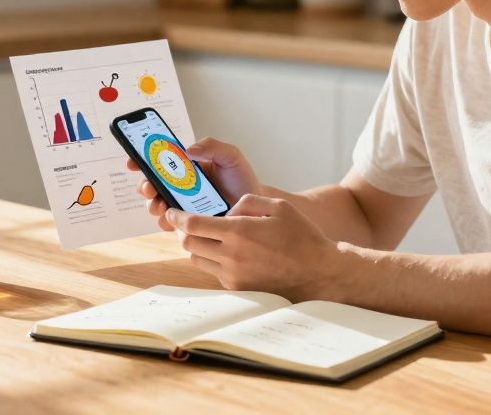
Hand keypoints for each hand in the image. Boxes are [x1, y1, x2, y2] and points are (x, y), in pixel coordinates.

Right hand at [125, 137, 263, 231]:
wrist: (254, 207)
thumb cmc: (241, 179)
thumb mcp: (230, 156)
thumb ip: (211, 146)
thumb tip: (188, 149)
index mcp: (185, 166)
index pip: (157, 161)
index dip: (140, 160)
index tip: (133, 162)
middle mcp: (178, 186)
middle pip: (150, 185)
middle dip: (145, 186)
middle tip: (149, 188)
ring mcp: (181, 205)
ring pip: (156, 206)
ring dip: (154, 205)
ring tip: (162, 205)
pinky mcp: (187, 223)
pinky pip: (170, 224)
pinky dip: (167, 222)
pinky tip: (175, 220)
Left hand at [164, 194, 341, 300]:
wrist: (319, 273)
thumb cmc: (302, 236)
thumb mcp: (278, 206)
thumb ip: (247, 201)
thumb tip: (227, 211)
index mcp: (239, 231)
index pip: (193, 224)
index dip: (177, 216)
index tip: (171, 211)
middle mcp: (231, 255)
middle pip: (189, 243)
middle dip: (185, 231)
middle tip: (190, 223)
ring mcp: (233, 275)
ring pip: (198, 260)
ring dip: (199, 247)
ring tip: (211, 238)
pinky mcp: (238, 289)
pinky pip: (215, 272)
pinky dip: (215, 261)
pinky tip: (230, 253)